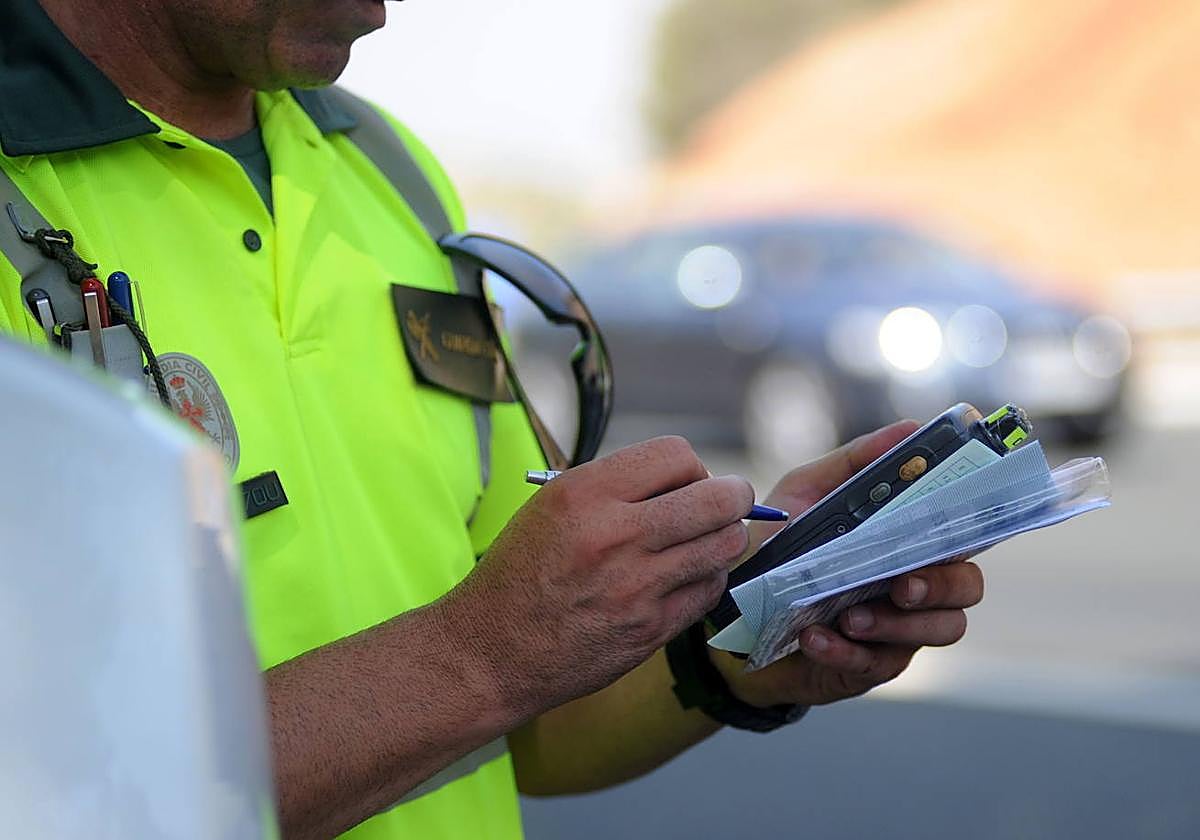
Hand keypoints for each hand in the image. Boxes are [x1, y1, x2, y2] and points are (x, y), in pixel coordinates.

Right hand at [443, 436, 754, 717]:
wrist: (492, 652)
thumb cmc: (522, 572)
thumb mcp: (552, 506)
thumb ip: (616, 487)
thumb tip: (688, 479)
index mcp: (584, 494)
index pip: (677, 456)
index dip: (692, 466)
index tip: (687, 481)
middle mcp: (615, 536)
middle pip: (716, 499)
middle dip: (733, 496)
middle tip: (729, 500)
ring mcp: (637, 586)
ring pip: (724, 545)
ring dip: (724, 537)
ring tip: (706, 539)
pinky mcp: (651, 629)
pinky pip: (709, 589)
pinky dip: (708, 577)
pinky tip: (687, 576)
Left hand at [710, 421, 985, 708]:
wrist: (732, 614)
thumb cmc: (777, 545)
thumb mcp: (805, 494)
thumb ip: (854, 464)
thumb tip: (911, 428)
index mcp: (905, 539)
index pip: (962, 533)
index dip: (970, 527)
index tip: (950, 522)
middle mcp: (913, 582)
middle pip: (967, 586)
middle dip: (941, 585)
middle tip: (900, 586)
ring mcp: (898, 628)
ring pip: (940, 630)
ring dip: (898, 624)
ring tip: (850, 617)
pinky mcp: (869, 666)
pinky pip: (878, 664)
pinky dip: (845, 651)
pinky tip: (812, 639)